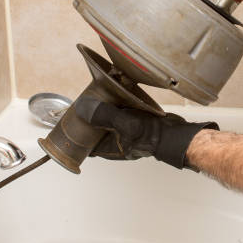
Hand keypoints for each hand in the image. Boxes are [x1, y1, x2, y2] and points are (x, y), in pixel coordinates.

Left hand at [72, 97, 217, 168]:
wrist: (174, 133)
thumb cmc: (152, 135)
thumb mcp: (124, 124)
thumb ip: (103, 115)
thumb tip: (83, 108)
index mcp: (109, 148)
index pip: (85, 143)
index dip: (75, 133)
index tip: (68, 120)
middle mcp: (115, 141)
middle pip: (93, 129)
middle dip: (86, 118)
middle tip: (80, 104)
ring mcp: (124, 132)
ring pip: (105, 120)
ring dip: (100, 109)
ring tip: (93, 96)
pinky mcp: (132, 122)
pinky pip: (117, 113)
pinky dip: (113, 104)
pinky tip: (113, 94)